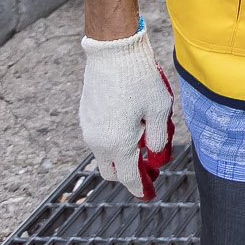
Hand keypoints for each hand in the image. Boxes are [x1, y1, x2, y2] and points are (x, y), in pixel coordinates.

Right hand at [79, 24, 176, 198]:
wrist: (113, 50)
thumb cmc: (140, 78)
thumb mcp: (159, 110)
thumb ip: (158, 140)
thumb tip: (155, 159)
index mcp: (117, 144)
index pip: (128, 177)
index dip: (140, 188)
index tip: (149, 194)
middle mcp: (97, 141)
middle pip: (112, 171)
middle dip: (128, 174)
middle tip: (148, 167)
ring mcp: (88, 128)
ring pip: (104, 154)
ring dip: (121, 155)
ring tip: (143, 139)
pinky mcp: (85, 115)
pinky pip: (98, 138)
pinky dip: (112, 140)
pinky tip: (129, 124)